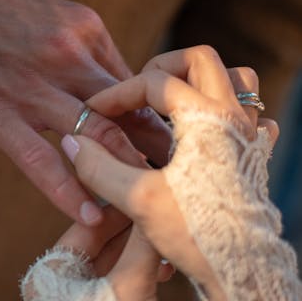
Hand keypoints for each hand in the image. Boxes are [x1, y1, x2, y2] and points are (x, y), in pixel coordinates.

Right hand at [0, 0, 171, 224]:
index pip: (133, 83)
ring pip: (95, 137)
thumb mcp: (55, 17)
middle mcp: (66, 58)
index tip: (175, 141)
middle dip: (157, 148)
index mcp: (85, 31)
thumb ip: (91, 54)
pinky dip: (69, 192)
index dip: (157, 117)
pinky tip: (93, 215)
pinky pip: (41, 163)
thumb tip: (125, 92)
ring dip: (125, 170)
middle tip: (183, 177)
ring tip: (147, 198)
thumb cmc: (1, 18)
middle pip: (126, 112)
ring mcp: (32, 90)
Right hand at [60, 46, 278, 299]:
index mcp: (205, 119)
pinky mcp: (254, 152)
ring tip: (172, 98)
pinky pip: (248, 111)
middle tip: (139, 89)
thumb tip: (72, 142)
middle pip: (201, 60)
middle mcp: (232, 117)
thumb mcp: (138, 200)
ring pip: (234, 78)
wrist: (240, 267)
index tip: (96, 110)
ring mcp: (248, 132)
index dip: (117, 93)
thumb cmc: (197, 233)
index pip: (153, 82)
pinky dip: (224, 106)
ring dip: (199, 79)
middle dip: (163, 66)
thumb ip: (99, 168)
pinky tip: (204, 128)